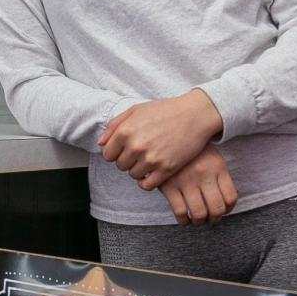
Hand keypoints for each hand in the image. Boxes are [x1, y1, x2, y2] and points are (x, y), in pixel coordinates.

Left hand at [99, 89, 222, 187]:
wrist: (194, 114)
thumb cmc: (165, 110)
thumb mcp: (136, 110)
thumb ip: (115, 125)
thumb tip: (101, 143)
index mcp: (125, 131)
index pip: (108, 154)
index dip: (116, 152)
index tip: (126, 149)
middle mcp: (136, 146)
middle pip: (121, 166)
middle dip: (128, 160)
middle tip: (141, 152)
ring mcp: (151, 159)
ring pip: (134, 176)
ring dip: (139, 170)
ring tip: (150, 159)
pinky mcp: (166, 169)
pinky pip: (147, 185)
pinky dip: (148, 181)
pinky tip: (154, 171)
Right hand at [159, 146, 237, 225]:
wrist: (168, 134)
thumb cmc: (193, 150)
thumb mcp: (213, 158)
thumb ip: (221, 177)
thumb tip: (228, 201)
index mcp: (218, 167)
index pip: (231, 197)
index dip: (228, 209)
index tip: (223, 211)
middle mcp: (204, 175)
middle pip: (217, 209)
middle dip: (215, 219)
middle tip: (211, 219)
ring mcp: (186, 181)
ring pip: (199, 214)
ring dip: (200, 221)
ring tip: (197, 219)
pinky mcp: (169, 186)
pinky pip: (180, 212)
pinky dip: (184, 221)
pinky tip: (184, 218)